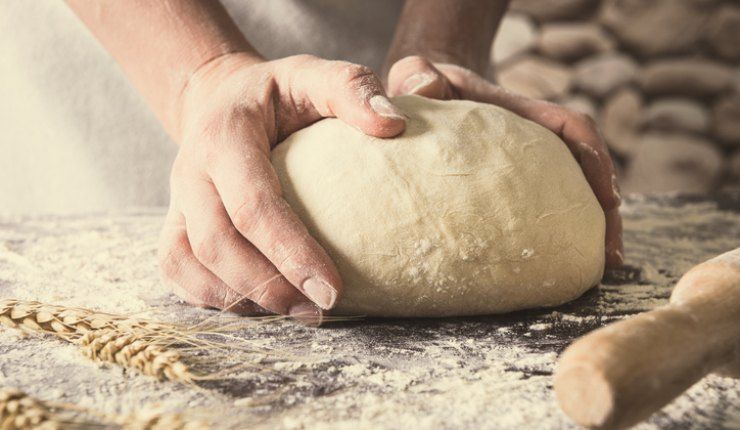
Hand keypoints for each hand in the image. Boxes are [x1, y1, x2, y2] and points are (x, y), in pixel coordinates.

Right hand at [158, 53, 405, 323]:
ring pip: (189, 263)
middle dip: (268, 286)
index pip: (252, 203)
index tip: (333, 288)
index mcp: (224, 136)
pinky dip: (211, 297)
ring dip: (241, 298)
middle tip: (320, 310)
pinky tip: (259, 306)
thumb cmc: (277, 94)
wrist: (222, 100)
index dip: (290, 251)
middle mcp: (190, 171)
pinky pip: (177, 270)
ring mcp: (176, 200)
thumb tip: (393, 125)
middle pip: (216, 243)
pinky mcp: (174, 222)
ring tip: (297, 314)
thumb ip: (350, 88)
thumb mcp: (312, 75)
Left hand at [387, 56, 622, 267]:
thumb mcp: (416, 73)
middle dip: (605, 208)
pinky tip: (555, 267)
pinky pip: (543, 207)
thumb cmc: (421, 84)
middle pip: (585, 167)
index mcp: (517, 111)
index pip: (570, 127)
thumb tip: (428, 89)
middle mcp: (532, 136)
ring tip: (599, 269)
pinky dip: (556, 233)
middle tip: (611, 255)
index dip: (594, 159)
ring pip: (570, 192)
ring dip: (590, 226)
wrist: (421, 92)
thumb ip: (418, 74)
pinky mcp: (512, 183)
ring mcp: (525, 161)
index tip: (609, 196)